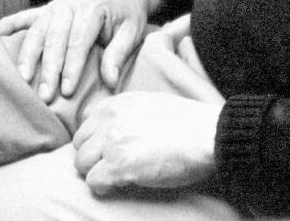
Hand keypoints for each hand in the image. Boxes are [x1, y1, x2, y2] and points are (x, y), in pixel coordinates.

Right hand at [0, 0, 160, 101]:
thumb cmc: (130, 14)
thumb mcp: (132, 33)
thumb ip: (118, 54)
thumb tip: (109, 80)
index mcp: (94, 8)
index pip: (79, 41)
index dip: (72, 67)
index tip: (67, 90)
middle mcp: (73, 2)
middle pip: (55, 37)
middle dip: (49, 68)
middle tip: (44, 94)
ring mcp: (60, 2)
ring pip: (40, 28)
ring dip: (29, 53)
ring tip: (23, 77)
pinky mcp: (52, 5)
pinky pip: (31, 14)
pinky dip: (14, 21)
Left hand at [72, 92, 223, 193]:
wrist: (209, 136)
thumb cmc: (189, 124)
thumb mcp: (152, 105)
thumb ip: (128, 113)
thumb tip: (115, 131)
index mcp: (119, 102)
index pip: (86, 121)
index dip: (96, 138)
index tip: (110, 148)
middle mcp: (111, 118)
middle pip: (79, 144)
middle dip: (94, 157)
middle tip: (116, 165)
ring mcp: (112, 142)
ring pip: (81, 164)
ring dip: (97, 172)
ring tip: (121, 175)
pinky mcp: (118, 166)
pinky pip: (93, 182)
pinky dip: (106, 187)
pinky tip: (125, 183)